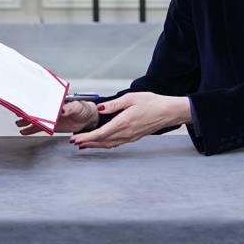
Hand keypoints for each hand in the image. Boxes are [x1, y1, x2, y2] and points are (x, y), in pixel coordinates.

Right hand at [15, 101, 96, 135]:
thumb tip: (62, 109)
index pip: (41, 99)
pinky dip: (31, 129)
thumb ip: (69, 108)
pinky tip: (24, 131)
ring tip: (18, 122)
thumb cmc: (84, 108)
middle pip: (36, 109)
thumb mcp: (78, 107)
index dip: (33, 101)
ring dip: (26, 120)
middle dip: (27, 111)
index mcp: (55, 100)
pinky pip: (39, 128)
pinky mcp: (51, 126)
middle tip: (18, 112)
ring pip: (35, 119)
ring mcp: (49, 117)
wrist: (88, 119)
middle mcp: (50, 108)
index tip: (26, 102)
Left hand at [69, 93, 191, 149]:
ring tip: (83, 145)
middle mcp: (126, 133)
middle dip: (87, 143)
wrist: (168, 112)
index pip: (100, 134)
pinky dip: (105, 144)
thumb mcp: (131, 98)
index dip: (86, 138)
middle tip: (74, 143)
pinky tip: (100, 142)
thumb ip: (113, 104)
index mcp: (123, 123)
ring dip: (95, 145)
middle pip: (102, 142)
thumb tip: (99, 108)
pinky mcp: (133, 137)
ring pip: (108, 144)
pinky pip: (116, 143)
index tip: (76, 139)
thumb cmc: (152, 103)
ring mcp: (130, 137)